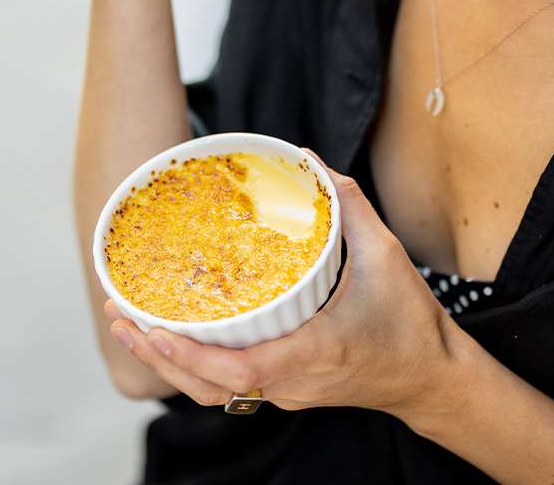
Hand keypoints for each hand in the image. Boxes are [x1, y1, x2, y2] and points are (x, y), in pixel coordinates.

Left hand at [106, 163, 458, 417]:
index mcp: (313, 353)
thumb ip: (348, 205)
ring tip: (131, 328)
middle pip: (207, 388)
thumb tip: (309, 159)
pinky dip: (194, 369)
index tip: (153, 329)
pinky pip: (229, 389)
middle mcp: (292, 383)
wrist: (432, 378)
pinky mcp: (286, 393)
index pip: (238, 370)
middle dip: (157, 357)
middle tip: (120, 317)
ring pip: (212, 394)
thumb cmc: (412, 324)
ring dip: (167, 365)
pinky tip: (172, 340)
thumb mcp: (387, 256)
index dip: (188, 355)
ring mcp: (287, 394)